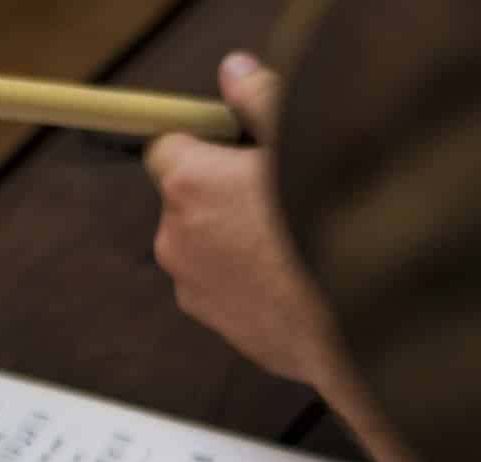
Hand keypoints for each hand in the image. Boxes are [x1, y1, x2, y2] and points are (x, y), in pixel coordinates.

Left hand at [143, 53, 352, 393]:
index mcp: (188, 185)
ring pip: (207, 245)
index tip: (234, 144)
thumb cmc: (332, 218)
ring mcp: (190, 286)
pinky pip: (226, 285)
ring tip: (295, 237)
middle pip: (187, 200)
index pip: (165, 148)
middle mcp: (174, 238)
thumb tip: (232, 72)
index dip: (200, 142)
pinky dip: (251, 276)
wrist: (360, 315)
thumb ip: (260, 99)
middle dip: (223, 192)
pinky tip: (296, 273)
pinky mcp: (212, 324)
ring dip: (238, 237)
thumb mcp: (303, 136)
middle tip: (281, 190)